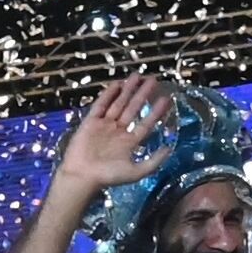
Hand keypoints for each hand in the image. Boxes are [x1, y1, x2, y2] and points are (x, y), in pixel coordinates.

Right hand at [48, 72, 172, 198]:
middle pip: (133, 109)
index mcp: (129, 142)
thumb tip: (169, 148)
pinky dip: (108, 95)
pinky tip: (117, 84)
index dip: (156, 111)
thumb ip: (154, 161)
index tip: (165, 98)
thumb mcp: (136, 172)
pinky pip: (101, 105)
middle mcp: (118, 131)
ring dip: (128, 90)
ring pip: (118, 104)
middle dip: (143, 94)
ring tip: (137, 76)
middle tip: (153, 80)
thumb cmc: (108, 176)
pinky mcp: (91, 122)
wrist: (82, 176)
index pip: (146, 123)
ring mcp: (104, 125)